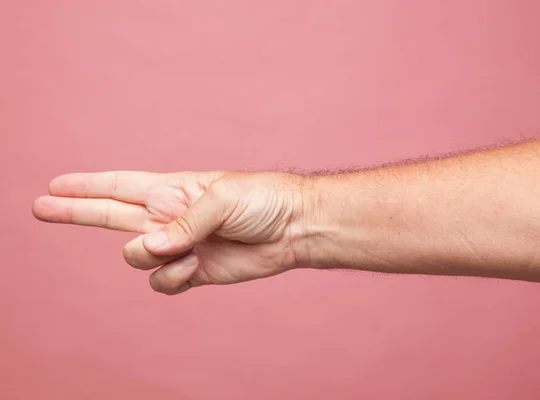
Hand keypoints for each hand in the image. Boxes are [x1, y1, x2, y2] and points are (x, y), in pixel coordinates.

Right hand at [32, 170, 309, 294]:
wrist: (294, 227)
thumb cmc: (262, 200)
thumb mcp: (222, 198)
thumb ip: (183, 223)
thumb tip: (151, 247)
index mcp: (172, 190)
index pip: (119, 185)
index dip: (87, 185)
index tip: (56, 184)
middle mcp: (169, 217)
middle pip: (109, 215)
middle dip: (75, 211)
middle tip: (40, 206)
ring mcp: (180, 245)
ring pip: (136, 256)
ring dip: (148, 254)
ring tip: (182, 248)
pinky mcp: (194, 272)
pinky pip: (163, 281)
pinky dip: (172, 276)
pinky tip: (195, 266)